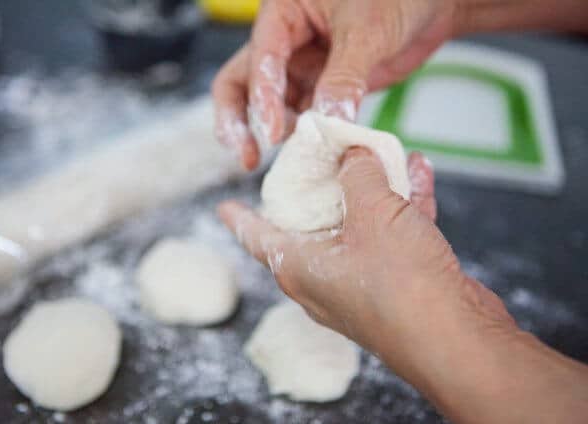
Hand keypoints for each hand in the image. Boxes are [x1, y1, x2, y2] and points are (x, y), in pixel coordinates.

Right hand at [212, 0, 458, 169]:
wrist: (434, 6)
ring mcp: (302, 66)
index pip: (260, 58)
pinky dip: (304, 136)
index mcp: (284, 11)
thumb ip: (343, 77)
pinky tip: (311, 155)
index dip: (261, 97)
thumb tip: (325, 122)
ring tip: (290, 159)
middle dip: (239, 120)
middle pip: (241, 83)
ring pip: (270, 104)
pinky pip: (303, 115)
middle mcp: (285, 40)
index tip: (273, 133)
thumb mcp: (368, 31)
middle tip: (248, 155)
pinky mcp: (321, 87)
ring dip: (274, 132)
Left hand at [219, 148, 513, 364]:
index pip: (256, 237)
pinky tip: (418, 170)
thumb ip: (357, 174)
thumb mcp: (372, 211)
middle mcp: (324, 278)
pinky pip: (393, 234)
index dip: (239, 218)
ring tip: (380, 151)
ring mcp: (362, 283)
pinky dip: (403, 204)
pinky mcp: (398, 283)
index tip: (224, 206)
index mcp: (299, 266)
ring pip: (358, 224)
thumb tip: (353, 154)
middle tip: (315, 160)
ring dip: (373, 187)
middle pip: (309, 224)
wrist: (458, 339)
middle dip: (316, 189)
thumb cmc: (401, 282)